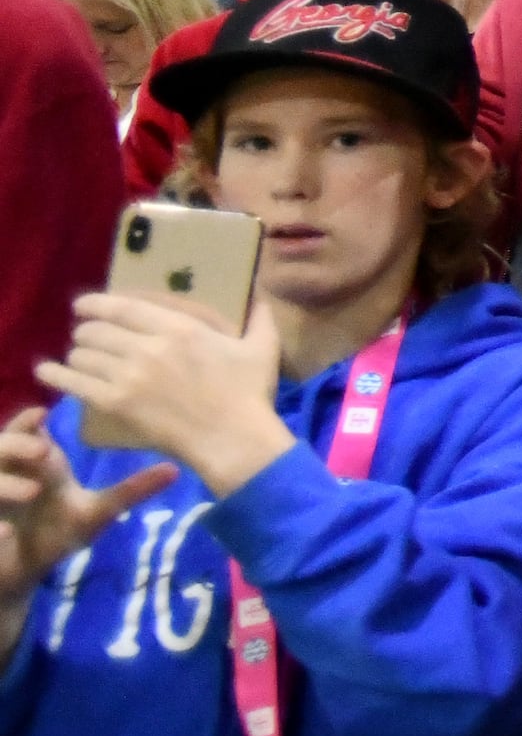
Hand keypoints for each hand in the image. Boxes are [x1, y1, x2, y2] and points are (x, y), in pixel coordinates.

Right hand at [0, 407, 172, 633]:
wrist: (22, 573)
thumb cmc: (57, 533)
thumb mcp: (96, 512)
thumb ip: (130, 491)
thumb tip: (175, 470)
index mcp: (35, 466)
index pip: (26, 432)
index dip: (29, 420)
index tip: (45, 412)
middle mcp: (7, 477)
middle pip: (0, 447)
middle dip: (16, 444)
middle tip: (44, 449)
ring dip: (4, 484)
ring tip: (31, 491)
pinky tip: (6, 534)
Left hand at [40, 290, 291, 497]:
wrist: (232, 439)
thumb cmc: (249, 394)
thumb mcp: (262, 349)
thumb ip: (260, 319)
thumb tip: (262, 297)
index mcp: (180, 329)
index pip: (123, 307)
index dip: (96, 303)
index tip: (84, 305)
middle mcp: (149, 347)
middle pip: (96, 329)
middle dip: (86, 331)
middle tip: (86, 337)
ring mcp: (129, 376)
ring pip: (83, 354)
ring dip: (77, 354)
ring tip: (78, 358)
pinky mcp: (115, 404)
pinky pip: (74, 384)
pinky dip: (56, 376)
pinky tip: (46, 372)